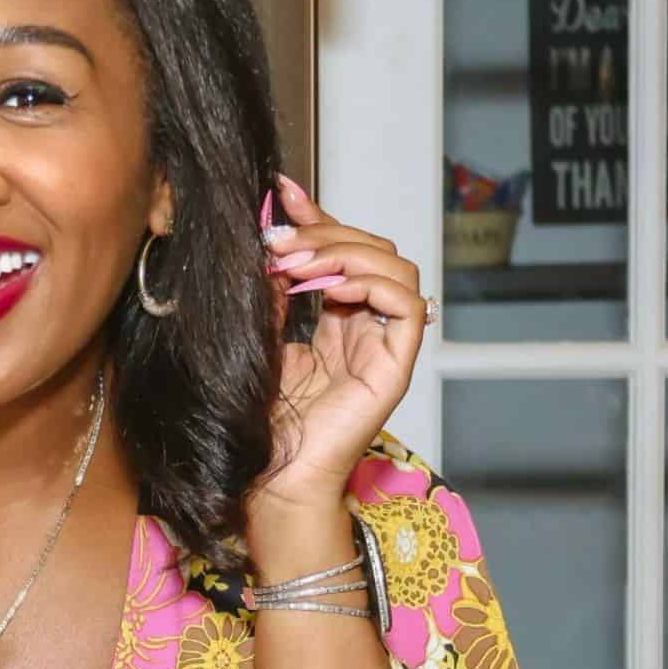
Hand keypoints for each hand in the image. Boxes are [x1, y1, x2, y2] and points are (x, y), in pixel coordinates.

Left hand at [251, 173, 428, 518]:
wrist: (269, 477)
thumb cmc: (260, 422)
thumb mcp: (260, 339)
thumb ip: (270, 293)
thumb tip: (268, 237)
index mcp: (336, 321)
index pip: (340, 252)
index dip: (316, 218)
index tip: (280, 191)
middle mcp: (365, 329)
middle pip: (370, 250)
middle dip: (324, 233)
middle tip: (277, 240)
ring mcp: (383, 347)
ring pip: (394, 267)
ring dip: (346, 252)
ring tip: (299, 264)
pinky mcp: (395, 367)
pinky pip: (408, 305)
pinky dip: (372, 283)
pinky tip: (330, 287)